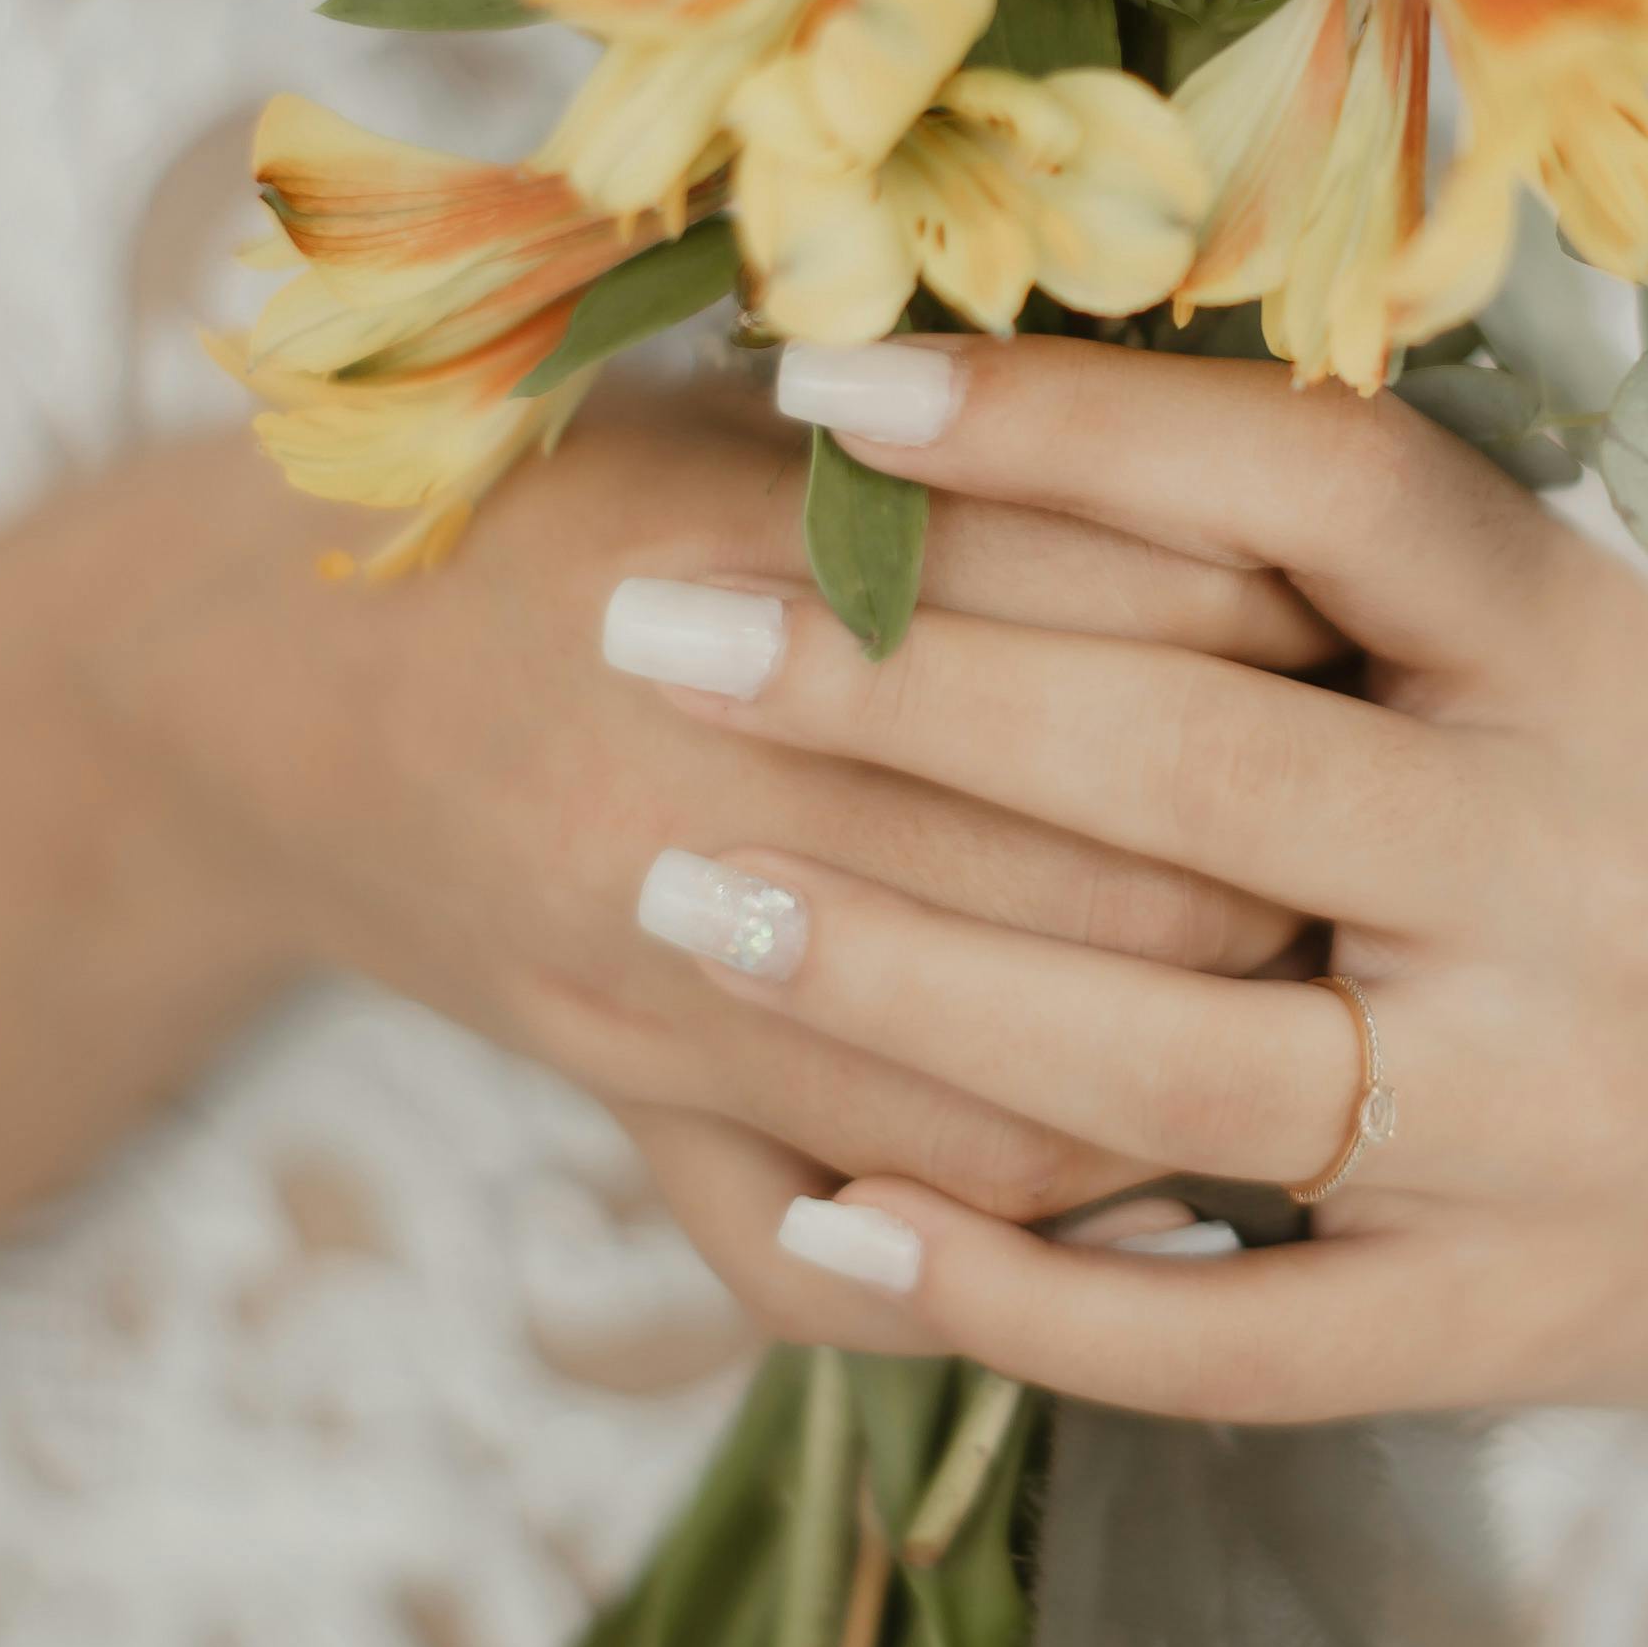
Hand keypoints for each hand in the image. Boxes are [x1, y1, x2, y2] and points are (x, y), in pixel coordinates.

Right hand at [87, 365, 1328, 1223]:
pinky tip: (1124, 1174)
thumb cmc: (575, 502)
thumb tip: (1297, 550)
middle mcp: (694, 772)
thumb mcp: (761, 422)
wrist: (277, 672)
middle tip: (1370, 831)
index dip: (1281, 629)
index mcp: (757, 550)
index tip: (1357, 623)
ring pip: (1016, 1092)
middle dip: (1280, 862)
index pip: (1122, 617)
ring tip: (1293, 1002)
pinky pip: (857, 1223)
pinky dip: (1021, 1221)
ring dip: (1185, 1064)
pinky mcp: (620, 1092)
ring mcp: (647, 964)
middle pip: (1117, 873)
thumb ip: (999, 477)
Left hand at [619, 339, 1647, 1414]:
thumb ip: (1312, 554)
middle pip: (1202, 773)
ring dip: (895, 986)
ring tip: (674, 899)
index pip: (1316, 489)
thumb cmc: (1601, 827)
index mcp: (1579, 650)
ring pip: (1176, 1066)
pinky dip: (1005, 1287)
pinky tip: (821, 1213)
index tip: (822, 384)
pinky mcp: (1491, 1325)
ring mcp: (1542, 1120)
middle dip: (897, 695)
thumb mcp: (1533, 647)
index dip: (1062, 426)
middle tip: (649, 636)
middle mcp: (1579, 873)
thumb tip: (946, 406)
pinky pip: (1217, 1339)